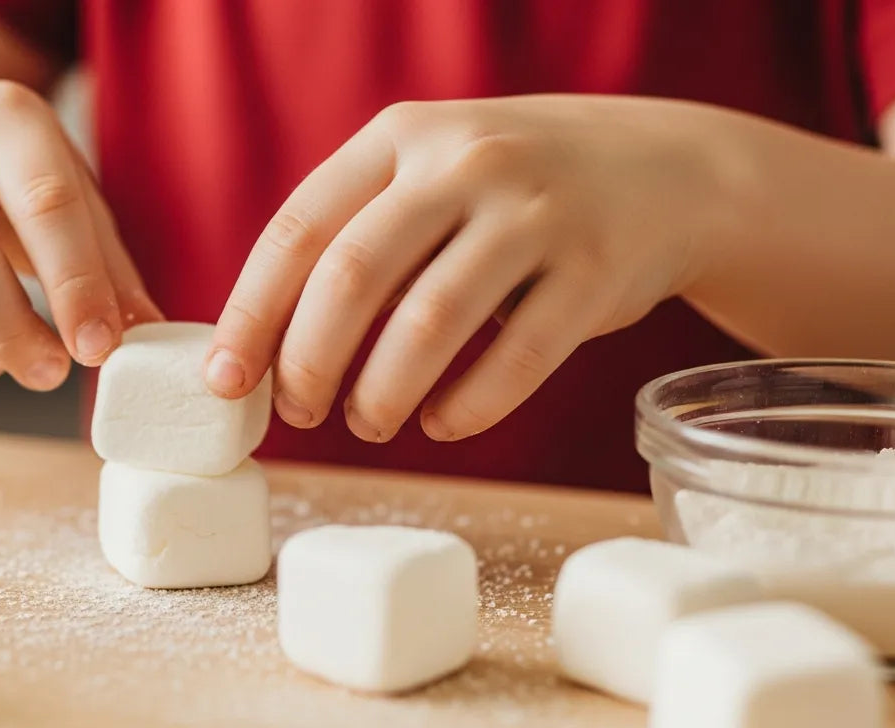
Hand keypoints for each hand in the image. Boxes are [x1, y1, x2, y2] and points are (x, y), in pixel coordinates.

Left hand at [206, 96, 740, 440]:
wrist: (667, 169)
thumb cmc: (513, 191)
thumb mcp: (432, 171)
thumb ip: (360, 234)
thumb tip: (269, 348)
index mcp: (402, 135)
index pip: (299, 228)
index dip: (253, 313)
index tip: (226, 381)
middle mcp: (465, 162)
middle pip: (354, 277)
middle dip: (309, 362)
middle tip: (301, 413)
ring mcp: (536, 212)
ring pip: (430, 324)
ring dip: (383, 393)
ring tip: (368, 424)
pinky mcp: (595, 270)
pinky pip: (517, 357)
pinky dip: (468, 406)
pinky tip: (443, 424)